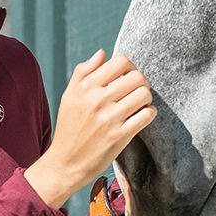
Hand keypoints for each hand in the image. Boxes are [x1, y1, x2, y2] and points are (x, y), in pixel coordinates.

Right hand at [25, 50, 155, 208]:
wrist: (66, 163)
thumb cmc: (69, 127)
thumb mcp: (69, 96)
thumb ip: (84, 71)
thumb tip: (102, 52)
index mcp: (86, 86)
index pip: (121, 61)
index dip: (129, 66)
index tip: (127, 76)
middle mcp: (97, 99)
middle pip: (137, 76)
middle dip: (142, 82)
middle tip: (137, 90)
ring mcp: (109, 118)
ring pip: (144, 94)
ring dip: (146, 98)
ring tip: (140, 103)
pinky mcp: (120, 136)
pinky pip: (146, 115)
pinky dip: (149, 113)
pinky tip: (142, 116)